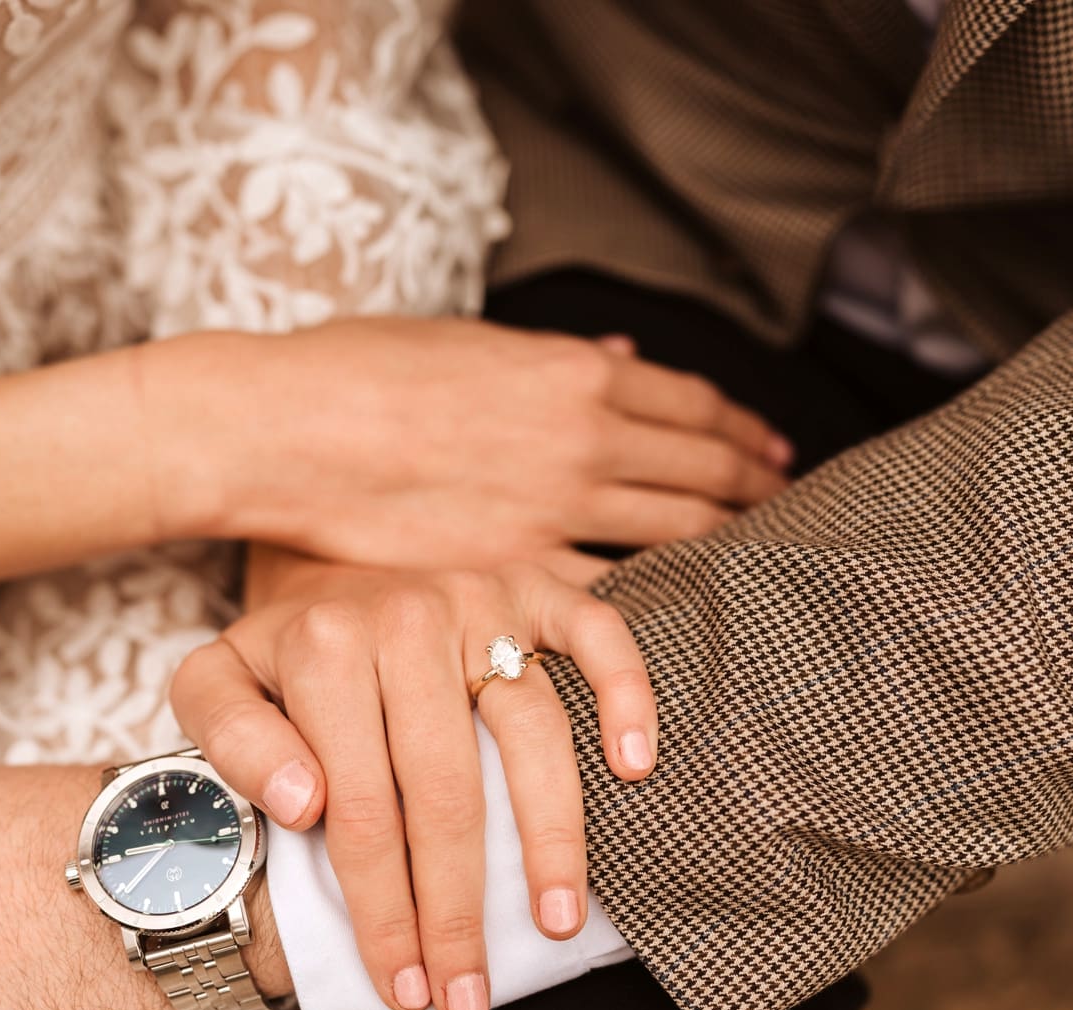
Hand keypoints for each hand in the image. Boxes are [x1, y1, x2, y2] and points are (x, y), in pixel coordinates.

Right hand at [142, 318, 791, 569]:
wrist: (286, 428)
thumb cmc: (360, 369)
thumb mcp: (470, 339)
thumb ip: (553, 356)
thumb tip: (620, 354)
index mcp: (575, 375)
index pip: (694, 404)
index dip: (744, 427)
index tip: (772, 446)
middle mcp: (583, 443)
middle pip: (703, 471)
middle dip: (755, 486)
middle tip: (786, 501)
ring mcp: (553, 516)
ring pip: (675, 534)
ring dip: (724, 543)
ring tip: (755, 556)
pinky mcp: (513, 577)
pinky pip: (606, 594)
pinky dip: (651, 598)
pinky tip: (674, 607)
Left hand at [169, 563, 655, 1009]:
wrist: (329, 571)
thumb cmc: (281, 655)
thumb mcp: (215, 684)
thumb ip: (233, 740)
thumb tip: (308, 804)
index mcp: (326, 646)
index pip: (361, 806)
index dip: (382, 908)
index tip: (401, 984)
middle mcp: (410, 615)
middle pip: (447, 788)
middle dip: (458, 909)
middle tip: (468, 995)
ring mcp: (481, 599)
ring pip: (532, 729)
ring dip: (551, 837)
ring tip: (556, 924)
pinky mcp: (535, 586)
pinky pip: (598, 631)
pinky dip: (626, 694)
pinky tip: (633, 766)